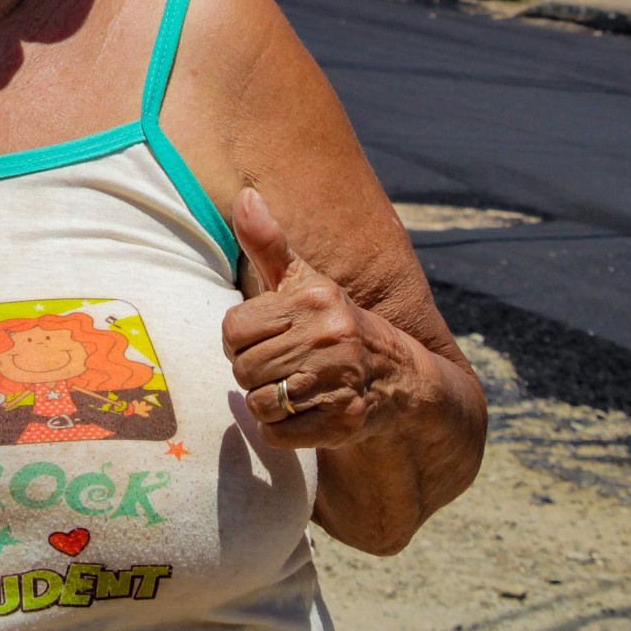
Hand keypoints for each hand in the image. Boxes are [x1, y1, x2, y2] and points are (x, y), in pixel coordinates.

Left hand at [221, 188, 401, 450]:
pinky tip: (306, 414)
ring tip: (296, 389)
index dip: (240, 341)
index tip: (265, 340)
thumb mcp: (304, 281)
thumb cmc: (332, 325)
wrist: (397, 379)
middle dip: (255, 374)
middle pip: (243, 370)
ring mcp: (339, 380)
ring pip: (258, 403)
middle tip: (284, 368)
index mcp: (315, 298)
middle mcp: (330, 336)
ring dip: (268, 404)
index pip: (232, 329)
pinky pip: (277, 434)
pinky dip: (282, 431)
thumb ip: (268, 244)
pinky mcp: (343, 421)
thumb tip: (245, 195)